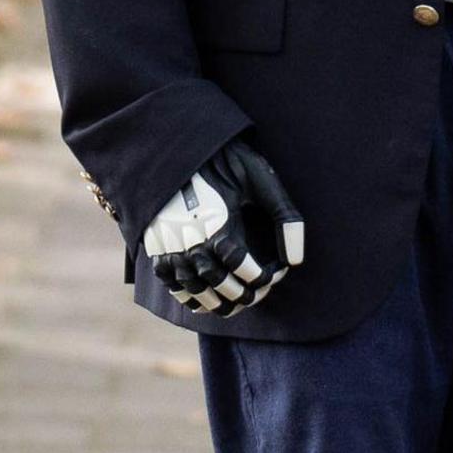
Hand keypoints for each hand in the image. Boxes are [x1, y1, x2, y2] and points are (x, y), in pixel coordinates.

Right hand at [145, 138, 305, 315]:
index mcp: (218, 225)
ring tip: (236, 305)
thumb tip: (295, 259)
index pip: (244, 269)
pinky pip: (171, 283)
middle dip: (245, 295)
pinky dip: (188, 298)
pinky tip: (203, 303)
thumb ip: (284, 214)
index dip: (264, 277)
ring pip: (195, 290)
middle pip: (221, 285)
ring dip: (218, 303)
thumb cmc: (225, 160)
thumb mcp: (260, 178)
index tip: (278, 273)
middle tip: (260, 293)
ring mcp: (170, 247)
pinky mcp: (156, 247)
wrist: (178, 147)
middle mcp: (191, 241)